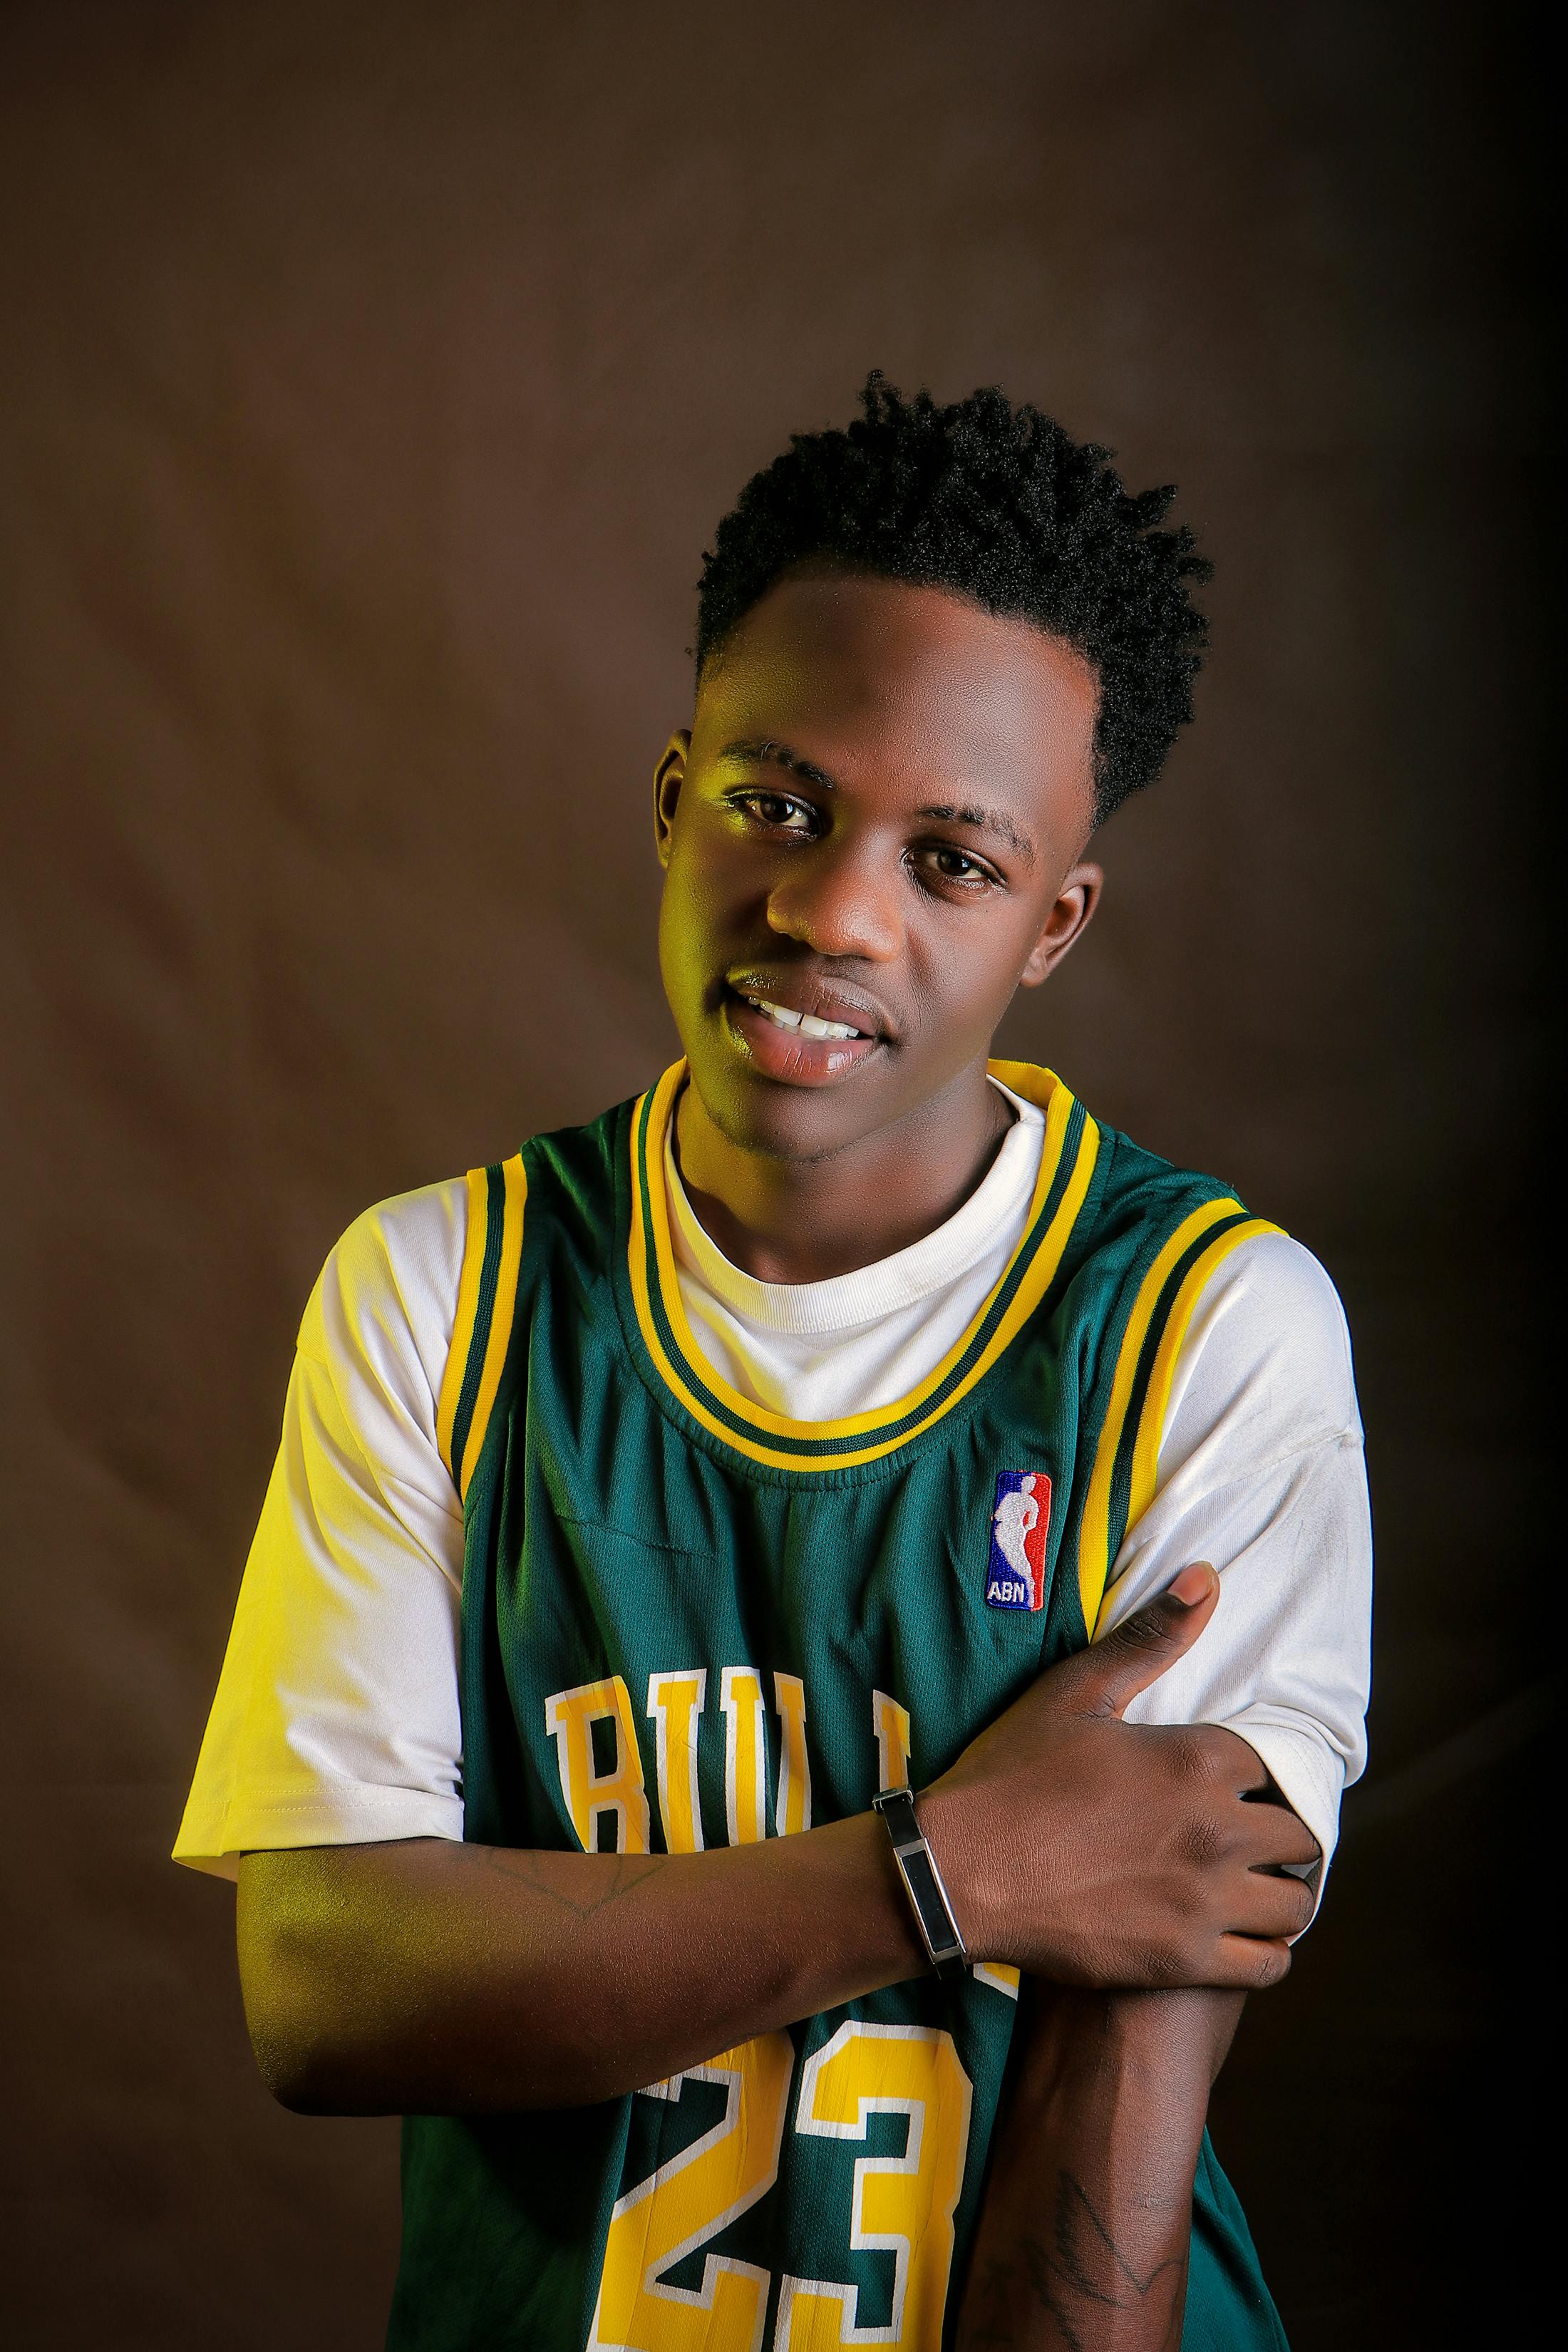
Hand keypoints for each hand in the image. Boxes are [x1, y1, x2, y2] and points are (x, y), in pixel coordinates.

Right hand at [918, 1563, 1320, 1989]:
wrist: (956, 1871)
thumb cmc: (1010, 1775)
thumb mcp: (1075, 1692)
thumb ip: (1150, 1637)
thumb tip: (1207, 1575)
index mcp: (1198, 1758)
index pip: (1276, 1764)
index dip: (1257, 1774)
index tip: (1236, 1785)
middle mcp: (1218, 1828)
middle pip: (1300, 1834)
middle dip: (1278, 1831)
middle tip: (1244, 1835)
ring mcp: (1207, 1900)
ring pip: (1297, 1901)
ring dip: (1282, 1890)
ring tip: (1250, 1884)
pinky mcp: (1188, 1959)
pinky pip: (1271, 1964)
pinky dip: (1267, 1950)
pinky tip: (1240, 1933)